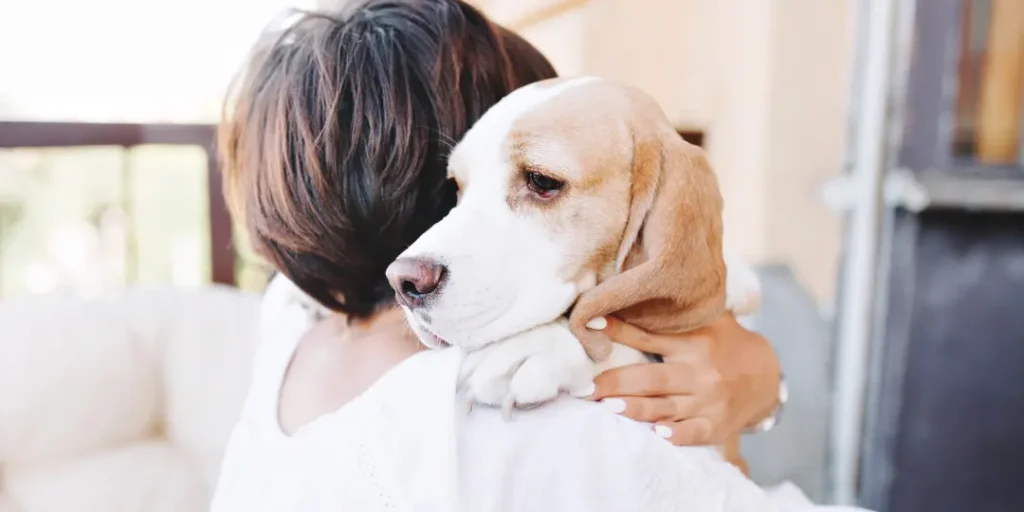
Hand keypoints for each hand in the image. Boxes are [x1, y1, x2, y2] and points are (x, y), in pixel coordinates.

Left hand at [586, 314, 779, 445]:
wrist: (766, 377)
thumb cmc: (724, 344)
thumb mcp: (708, 319)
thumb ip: (677, 307)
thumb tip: (636, 276)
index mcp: (693, 342)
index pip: (648, 335)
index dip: (619, 329)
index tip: (591, 323)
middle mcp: (699, 371)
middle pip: (652, 377)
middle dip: (616, 382)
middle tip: (586, 387)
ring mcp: (707, 401)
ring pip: (665, 406)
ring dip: (635, 408)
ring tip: (607, 407)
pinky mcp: (715, 426)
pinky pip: (693, 432)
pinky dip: (675, 434)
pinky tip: (657, 433)